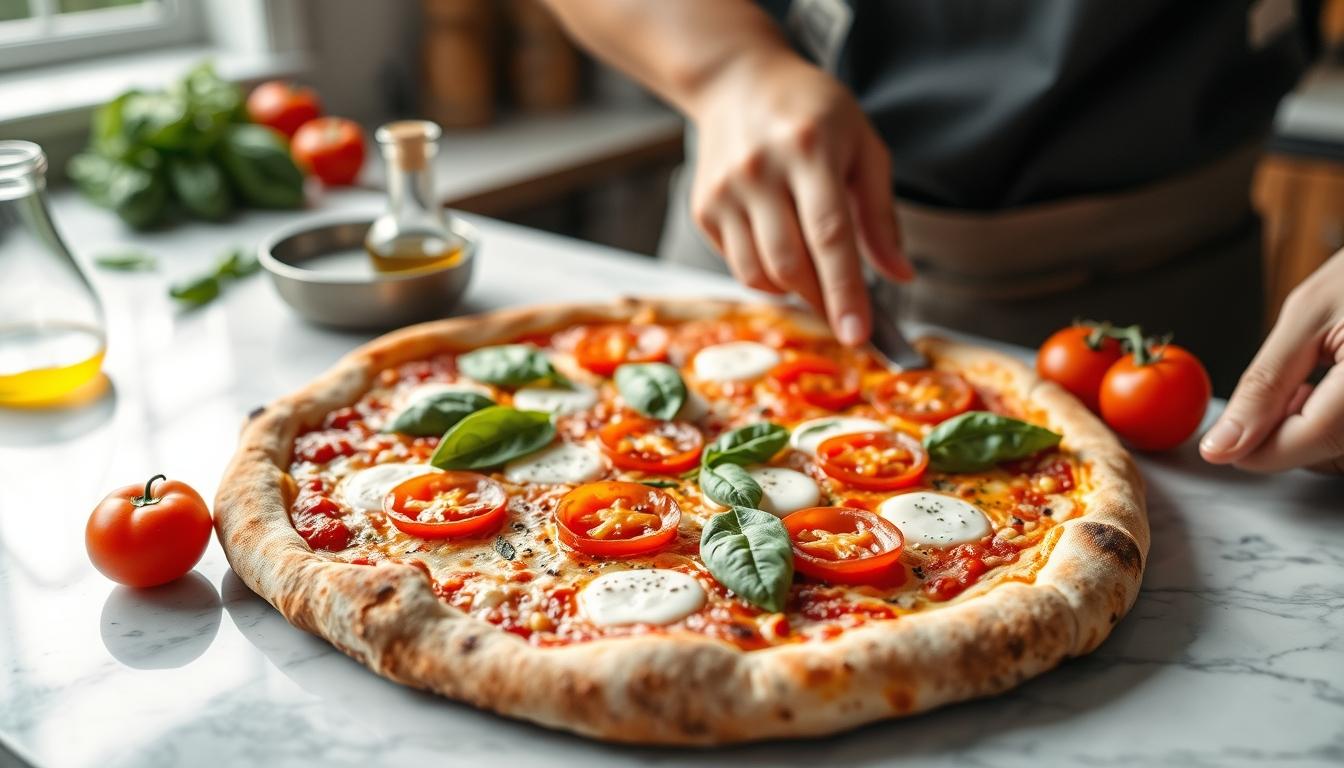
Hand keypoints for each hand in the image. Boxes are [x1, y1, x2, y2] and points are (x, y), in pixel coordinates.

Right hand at [686, 52, 913, 344]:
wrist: (739, 83)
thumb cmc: (813, 114)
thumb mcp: (863, 147)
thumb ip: (881, 215)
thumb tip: (899, 277)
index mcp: (810, 148)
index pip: (830, 234)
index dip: (845, 290)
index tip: (858, 333)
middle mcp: (759, 169)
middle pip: (791, 263)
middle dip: (823, 301)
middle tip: (846, 316)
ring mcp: (725, 190)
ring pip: (759, 274)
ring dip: (794, 291)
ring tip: (816, 278)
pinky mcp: (703, 208)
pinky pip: (739, 266)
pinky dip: (767, 276)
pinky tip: (783, 251)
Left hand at [1200, 250, 1343, 472]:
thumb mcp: (1308, 315)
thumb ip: (1264, 385)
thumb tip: (1224, 443)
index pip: (1313, 439)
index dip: (1256, 447)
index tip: (1222, 443)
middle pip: (1329, 455)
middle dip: (1287, 435)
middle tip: (1282, 392)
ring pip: (1342, 454)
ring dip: (1313, 431)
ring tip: (1312, 383)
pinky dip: (1335, 424)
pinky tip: (1332, 390)